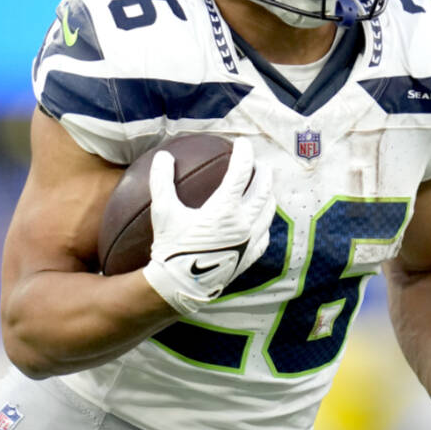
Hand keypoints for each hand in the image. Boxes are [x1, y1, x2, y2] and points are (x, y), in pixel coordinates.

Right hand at [142, 138, 275, 312]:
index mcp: (224, 209)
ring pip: (268, 210)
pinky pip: (266, 234)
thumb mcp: (163, 212)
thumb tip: (163, 156)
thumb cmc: (170, 248)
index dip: (244, 154)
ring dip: (268, 194)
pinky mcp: (250, 256)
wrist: (180, 286)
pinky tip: (261, 219)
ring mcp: (250, 241)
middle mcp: (244, 223)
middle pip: (263, 189)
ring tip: (264, 186)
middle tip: (258, 163)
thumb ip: (162, 181)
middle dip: (263, 172)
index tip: (242, 144)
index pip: (241, 172)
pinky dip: (266, 221)